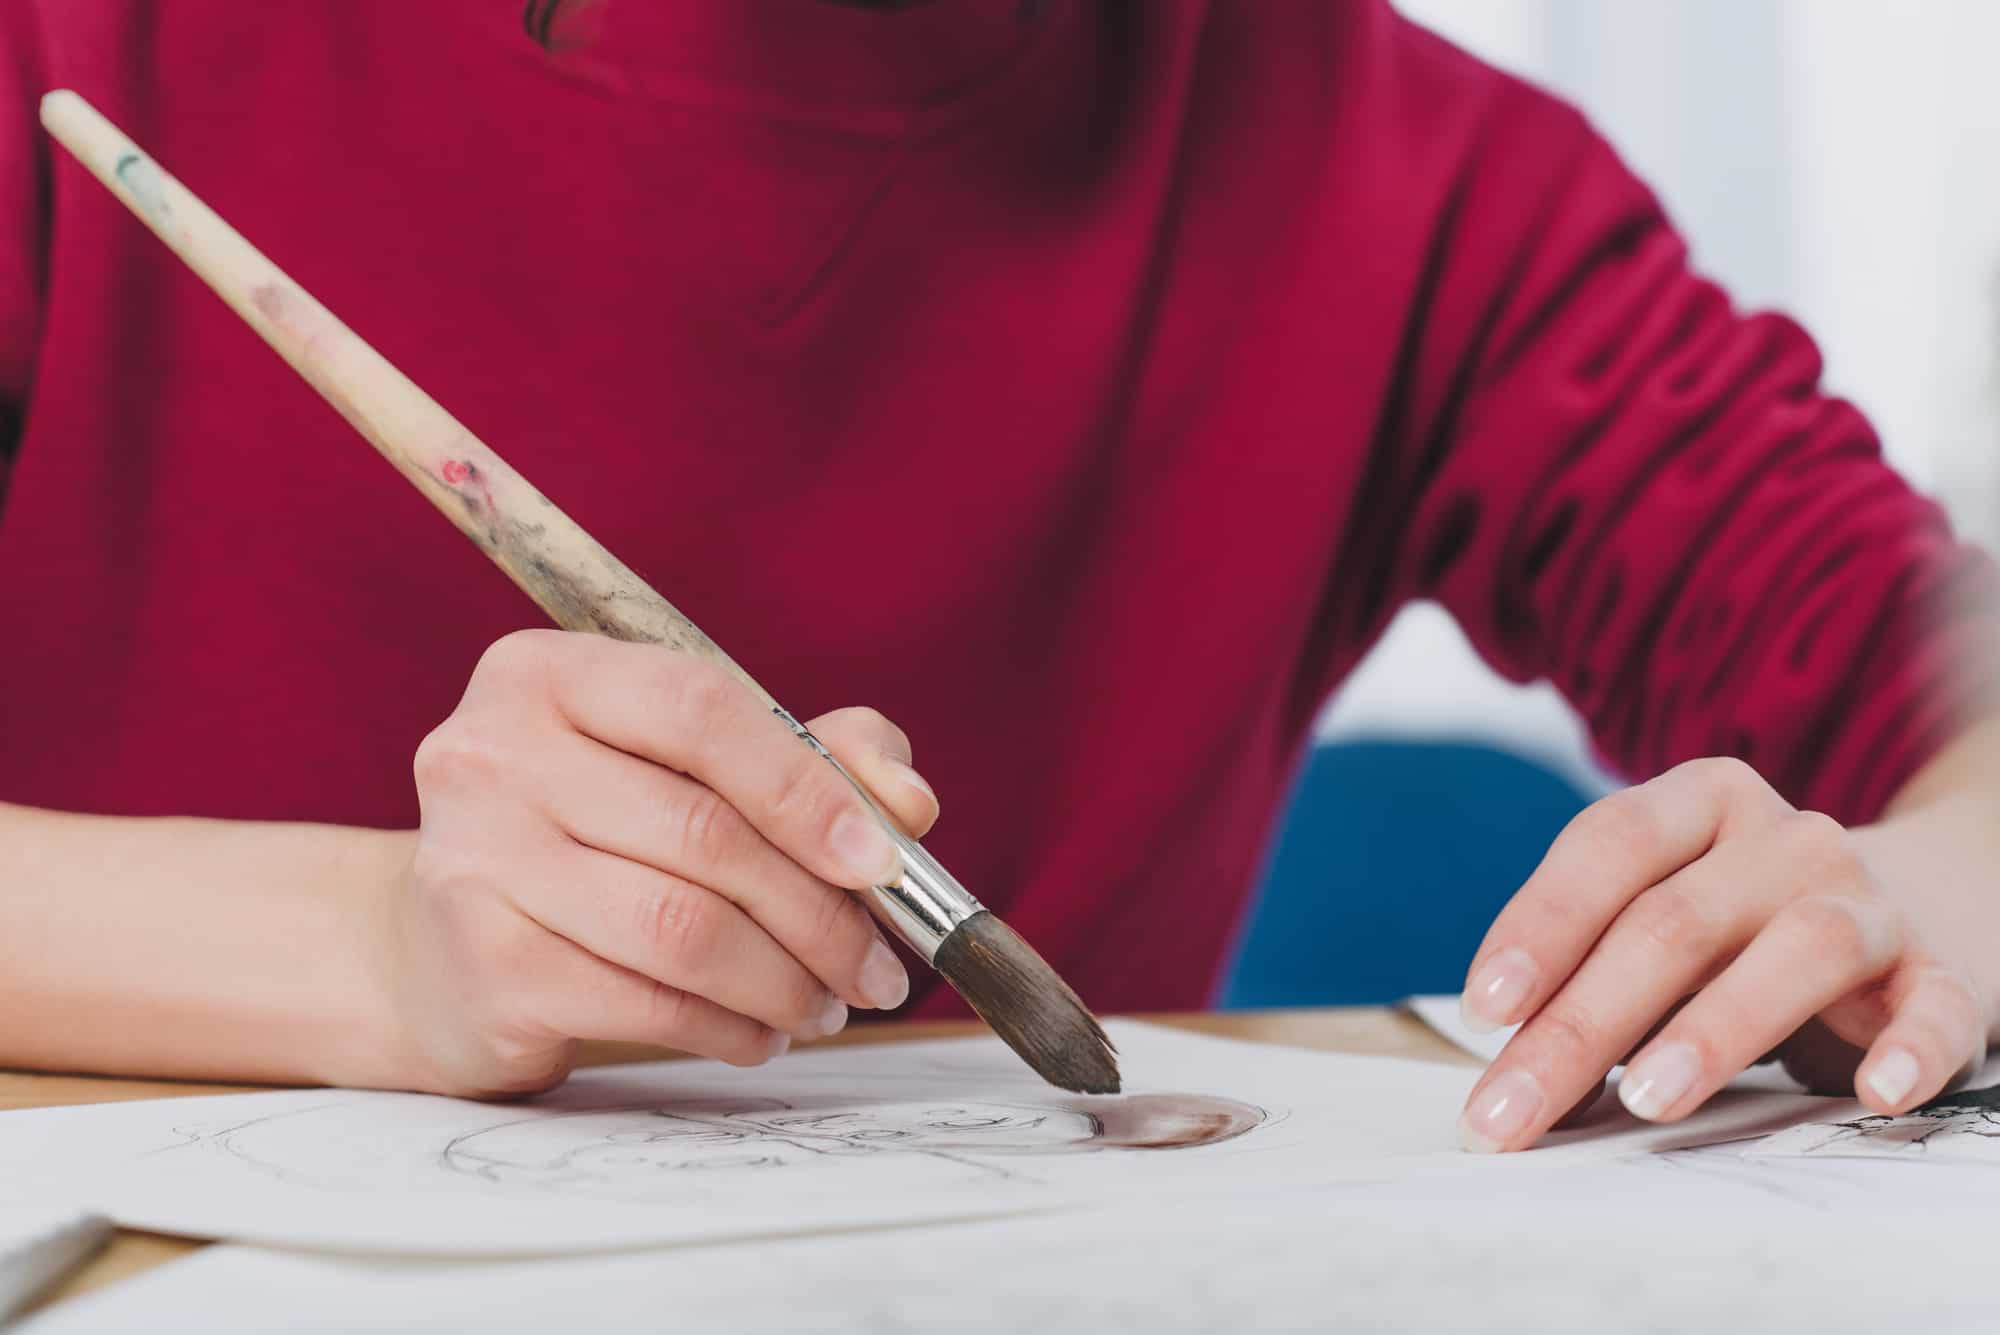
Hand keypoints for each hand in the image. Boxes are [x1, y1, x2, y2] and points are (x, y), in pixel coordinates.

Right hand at [375, 630, 936, 1096]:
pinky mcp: (483, 964)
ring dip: (783, 981)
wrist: (439, 951)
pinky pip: (646, 1002)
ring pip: (682, 928)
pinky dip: (730, 1028)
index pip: (701, 709)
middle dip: (819, 912)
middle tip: (876, 968)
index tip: (883, 860)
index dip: (808, 787)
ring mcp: (474, 860)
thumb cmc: (594, 839)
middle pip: (703, 832)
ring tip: (827, 1004)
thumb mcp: (695, 771)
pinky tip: (762, 1033)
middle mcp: (490, 752)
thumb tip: (908, 805)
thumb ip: (816, 757)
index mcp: (547, 673)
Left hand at [1454, 756, 1991, 1151]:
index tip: (1487, 1006)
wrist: (1906, 910)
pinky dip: (1910, 1047)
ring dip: (1715, 1030)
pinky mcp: (1939, 972)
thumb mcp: (1660, 921)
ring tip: (1647, 1100)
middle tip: (1516, 1106)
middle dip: (1582, 1025)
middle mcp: (1784, 838)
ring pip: (1796, 949)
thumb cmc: (1738, 927)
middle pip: (1672, 922)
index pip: (1609, 846)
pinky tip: (1872, 1092)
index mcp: (1699, 803)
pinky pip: (1933, 1006)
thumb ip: (1589, 973)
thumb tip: (1508, 1071)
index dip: (1542, 923)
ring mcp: (1867, 900)